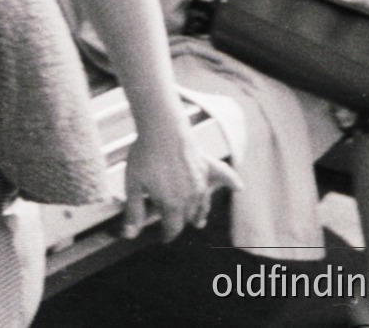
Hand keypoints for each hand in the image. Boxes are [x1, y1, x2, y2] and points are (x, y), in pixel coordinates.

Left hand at [122, 127, 240, 241]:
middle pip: (187, 217)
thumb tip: (129, 235)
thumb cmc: (145, 156)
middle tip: (171, 223)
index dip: (167, 235)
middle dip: (179, 222)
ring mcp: (201, 183)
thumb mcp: (133, 186)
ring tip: (197, 221)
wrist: (162, 130)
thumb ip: (134, 212)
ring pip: (202, 204)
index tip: (163, 238)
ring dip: (198, 213)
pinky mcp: (207, 167)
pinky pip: (224, 177)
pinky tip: (239, 187)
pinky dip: (232, 182)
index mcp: (172, 205)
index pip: (172, 228)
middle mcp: (191, 198)